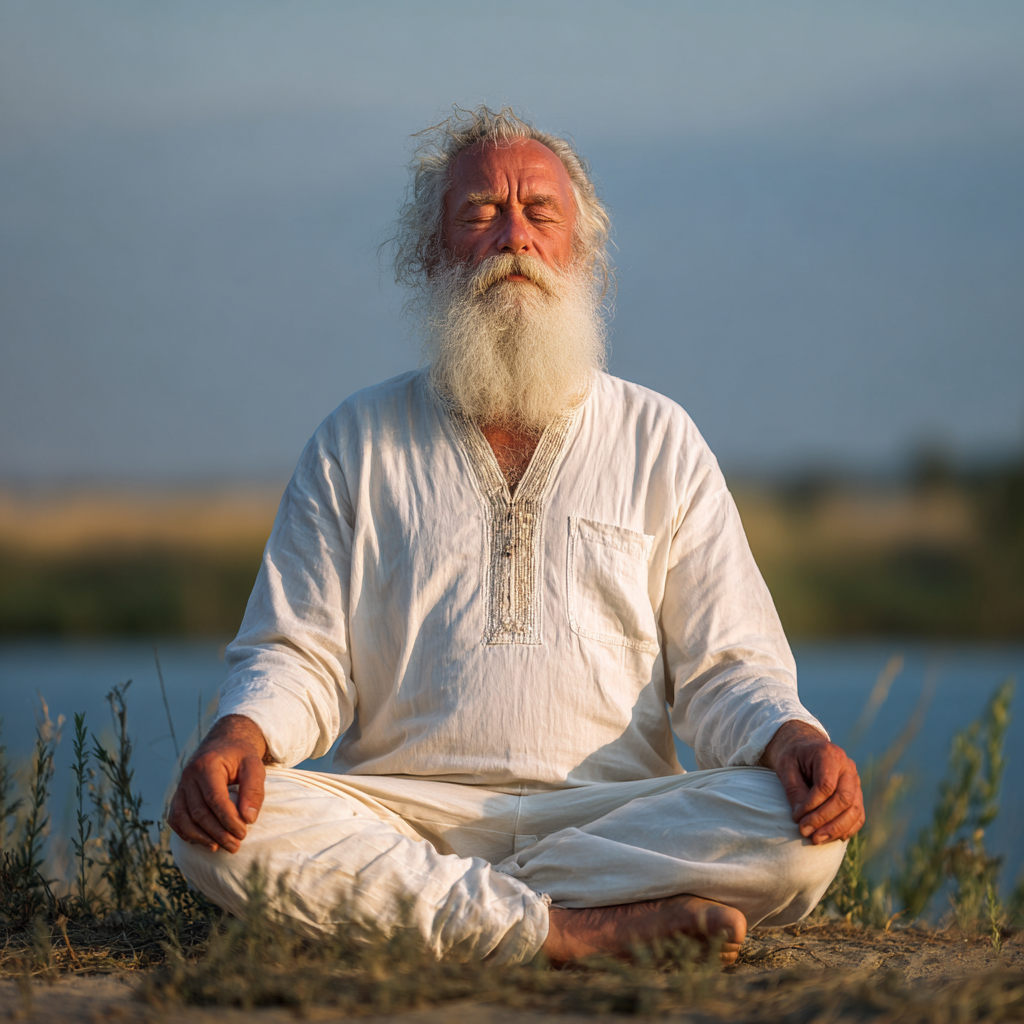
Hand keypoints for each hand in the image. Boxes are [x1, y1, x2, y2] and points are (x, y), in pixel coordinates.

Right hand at [167, 714, 268, 853]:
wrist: (225, 743)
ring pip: (183, 817)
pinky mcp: (178, 794)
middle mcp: (189, 775)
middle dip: (217, 833)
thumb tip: (248, 819)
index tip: (243, 833)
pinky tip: (199, 841)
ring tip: (218, 848)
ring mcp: (181, 785)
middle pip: (199, 811)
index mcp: (207, 764)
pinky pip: (175, 816)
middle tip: (235, 846)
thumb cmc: (241, 755)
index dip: (228, 819)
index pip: (215, 799)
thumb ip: (254, 790)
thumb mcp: (254, 765)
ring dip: (200, 837)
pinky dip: (184, 831)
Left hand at [759, 720, 864, 844]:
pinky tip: (831, 837)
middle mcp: (847, 767)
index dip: (811, 805)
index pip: (826, 786)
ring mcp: (856, 781)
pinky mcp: (857, 794)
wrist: (805, 749)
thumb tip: (802, 817)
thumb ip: (794, 789)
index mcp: (829, 754)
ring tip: (816, 839)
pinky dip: (847, 829)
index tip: (796, 817)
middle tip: (805, 832)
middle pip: (844, 799)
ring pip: (854, 810)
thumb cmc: (794, 758)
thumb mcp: (786, 767)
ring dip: (836, 829)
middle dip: (824, 819)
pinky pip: (858, 815)